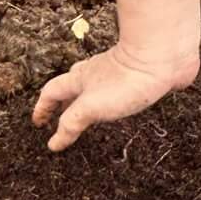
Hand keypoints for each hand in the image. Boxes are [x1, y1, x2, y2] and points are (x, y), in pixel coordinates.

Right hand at [32, 38, 199, 151]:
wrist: (162, 56)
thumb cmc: (126, 79)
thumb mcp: (90, 107)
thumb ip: (71, 124)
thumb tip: (53, 143)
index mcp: (80, 80)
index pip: (52, 93)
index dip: (42, 108)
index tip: (38, 122)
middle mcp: (96, 75)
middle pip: (72, 88)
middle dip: (63, 104)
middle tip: (61, 119)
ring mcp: (118, 75)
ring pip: (96, 88)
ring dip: (88, 101)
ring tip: (90, 116)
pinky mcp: (139, 77)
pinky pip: (121, 90)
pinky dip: (114, 100)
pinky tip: (123, 107)